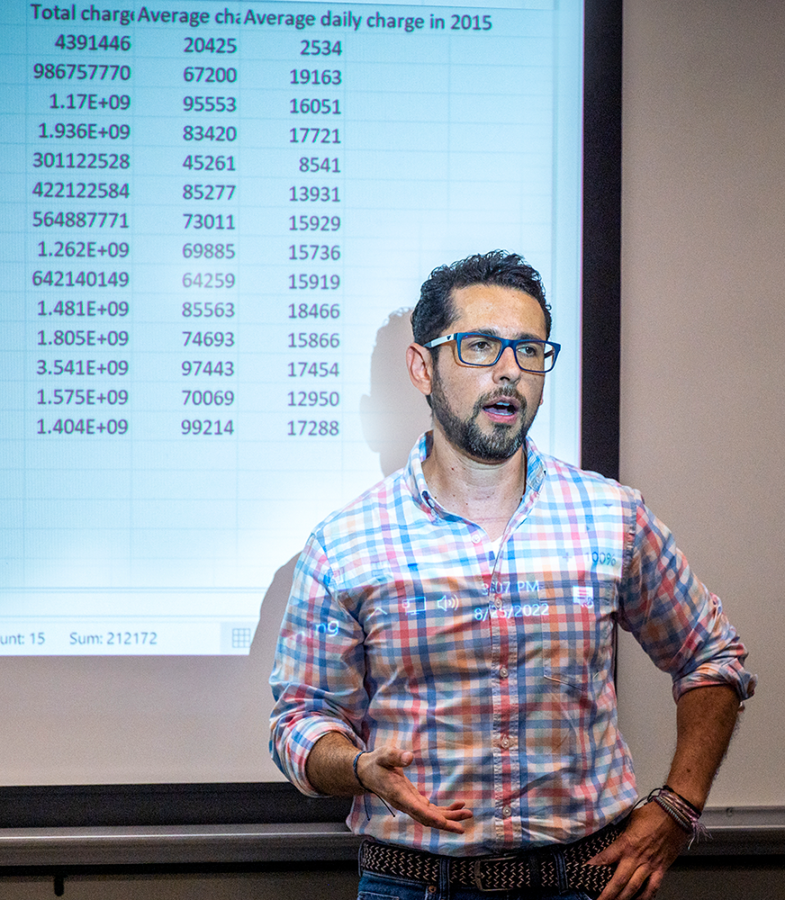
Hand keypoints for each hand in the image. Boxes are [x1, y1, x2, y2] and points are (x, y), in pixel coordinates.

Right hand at [356, 745, 472, 833]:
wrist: (368, 773)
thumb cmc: (377, 763)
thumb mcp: (384, 755)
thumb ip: (396, 756)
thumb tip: (410, 757)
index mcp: (398, 795)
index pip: (417, 810)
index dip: (431, 817)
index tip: (445, 822)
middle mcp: (405, 804)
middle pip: (427, 819)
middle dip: (445, 822)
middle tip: (463, 826)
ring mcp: (410, 805)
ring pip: (431, 817)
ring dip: (449, 817)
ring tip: (468, 814)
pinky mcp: (414, 801)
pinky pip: (431, 810)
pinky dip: (444, 810)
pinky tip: (458, 805)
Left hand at [588, 803, 689, 899]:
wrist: (675, 815)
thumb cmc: (652, 814)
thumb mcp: (630, 818)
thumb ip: (620, 831)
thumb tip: (610, 835)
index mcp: (626, 843)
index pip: (605, 857)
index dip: (593, 866)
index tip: (583, 871)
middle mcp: (636, 857)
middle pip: (619, 880)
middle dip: (608, 893)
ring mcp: (649, 865)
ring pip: (634, 887)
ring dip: (623, 898)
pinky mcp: (661, 868)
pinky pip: (653, 887)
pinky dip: (646, 897)